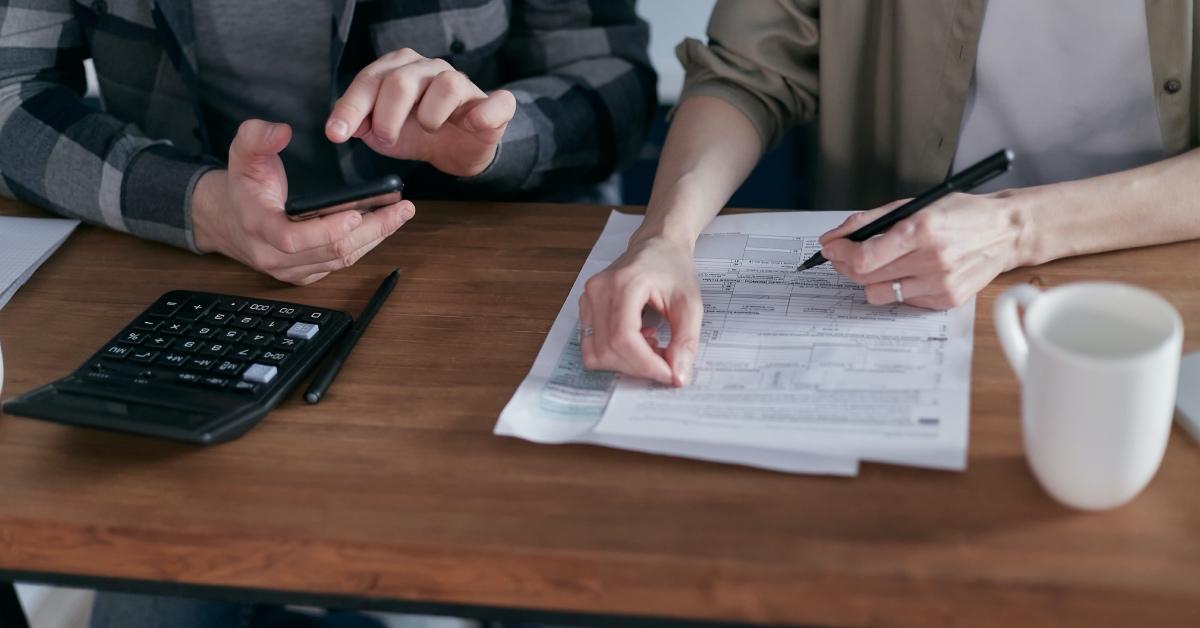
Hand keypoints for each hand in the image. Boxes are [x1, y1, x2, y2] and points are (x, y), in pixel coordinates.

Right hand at [192, 119, 414, 284]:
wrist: (229, 220)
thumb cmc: (242, 186)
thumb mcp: (241, 153)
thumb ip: (257, 136)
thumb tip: (281, 131)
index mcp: (258, 227)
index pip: (293, 239)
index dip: (326, 230)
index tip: (356, 213)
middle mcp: (274, 255)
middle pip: (330, 251)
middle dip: (371, 230)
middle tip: (401, 209)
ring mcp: (292, 269)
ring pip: (341, 260)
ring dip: (375, 237)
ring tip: (400, 214)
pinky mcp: (306, 274)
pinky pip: (340, 264)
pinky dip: (365, 244)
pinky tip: (384, 225)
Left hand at [324, 48, 516, 176]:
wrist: (457, 150)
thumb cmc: (418, 133)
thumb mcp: (382, 132)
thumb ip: (361, 124)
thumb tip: (344, 126)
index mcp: (400, 68)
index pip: (370, 80)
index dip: (351, 108)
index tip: (336, 134)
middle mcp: (431, 68)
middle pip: (401, 82)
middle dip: (387, 117)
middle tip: (387, 138)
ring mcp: (463, 84)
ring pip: (446, 85)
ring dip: (429, 117)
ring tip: (428, 129)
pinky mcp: (494, 105)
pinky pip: (495, 102)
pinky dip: (483, 114)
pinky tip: (470, 124)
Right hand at [578, 235, 702, 386]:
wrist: (657, 245)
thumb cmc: (673, 268)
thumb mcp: (691, 304)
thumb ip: (686, 341)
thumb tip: (678, 377)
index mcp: (625, 283)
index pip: (624, 338)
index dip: (646, 364)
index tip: (669, 374)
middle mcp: (599, 290)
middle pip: (608, 350)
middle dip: (639, 367)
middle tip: (665, 361)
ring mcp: (587, 298)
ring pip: (596, 353)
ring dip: (625, 363)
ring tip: (651, 346)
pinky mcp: (585, 308)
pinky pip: (592, 346)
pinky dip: (615, 354)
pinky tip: (637, 340)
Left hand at [818, 192, 1028, 308]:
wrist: (1005, 232)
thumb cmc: (959, 214)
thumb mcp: (914, 205)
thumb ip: (869, 221)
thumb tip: (833, 237)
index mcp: (920, 230)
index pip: (863, 257)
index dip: (839, 254)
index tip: (830, 248)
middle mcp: (931, 260)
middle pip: (865, 277)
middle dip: (845, 265)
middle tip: (843, 255)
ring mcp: (940, 283)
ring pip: (879, 294)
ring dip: (869, 279)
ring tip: (877, 264)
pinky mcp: (946, 300)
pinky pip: (902, 300)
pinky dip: (896, 286)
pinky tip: (908, 271)